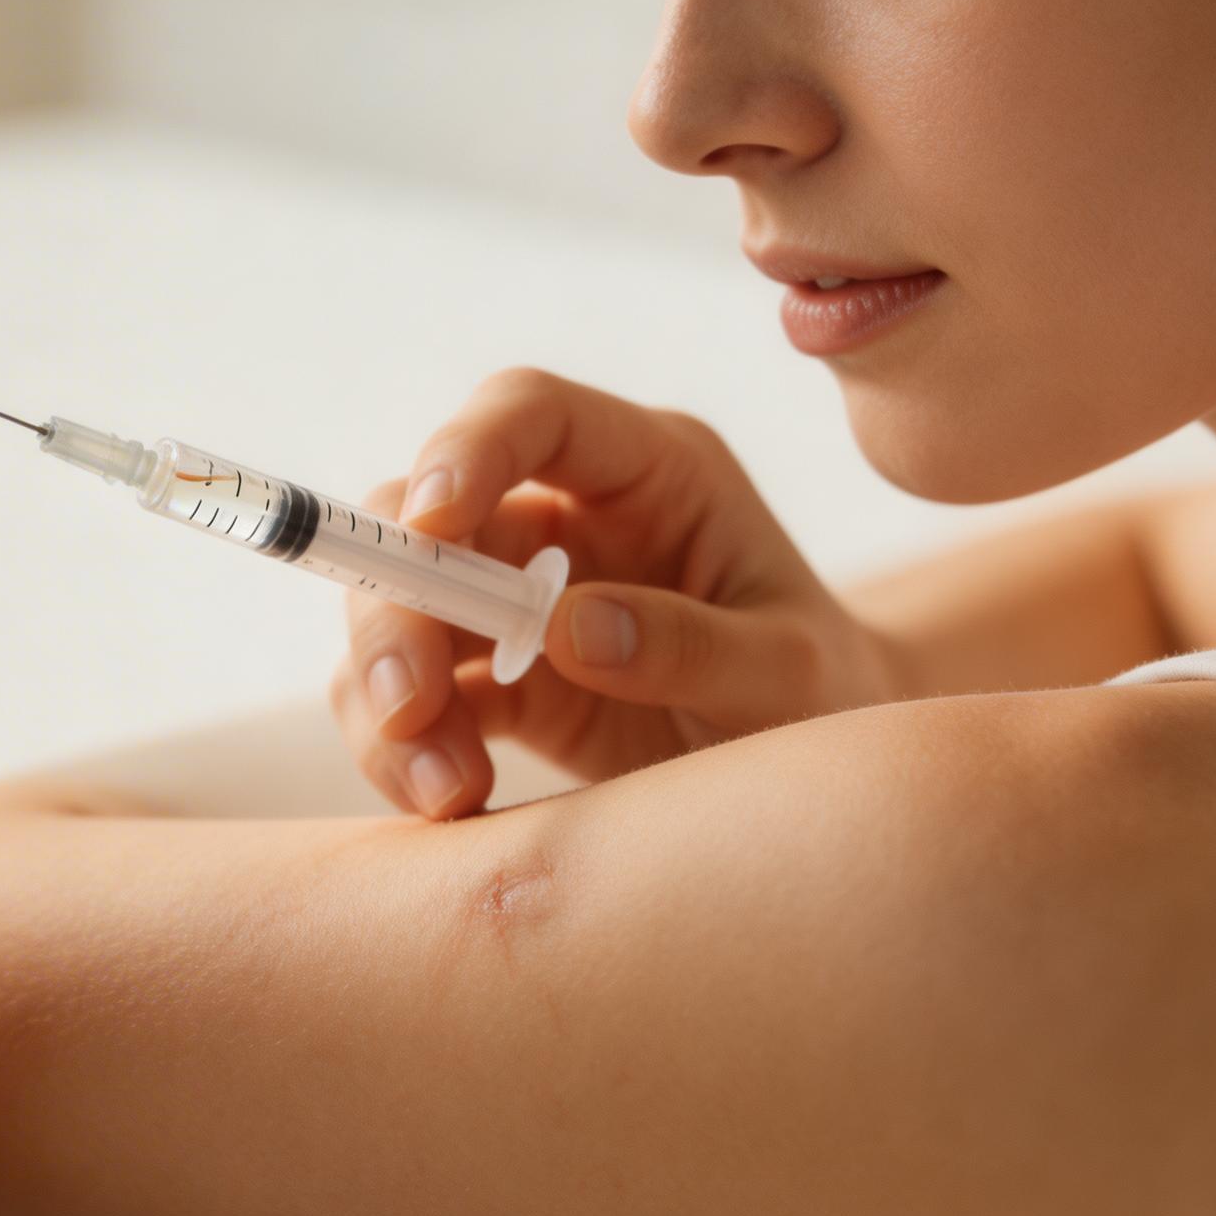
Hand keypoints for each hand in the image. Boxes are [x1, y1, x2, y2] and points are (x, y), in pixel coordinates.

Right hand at [329, 366, 901, 816]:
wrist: (821, 792)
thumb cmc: (826, 700)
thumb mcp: (789, 675)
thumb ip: (693, 645)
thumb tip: (566, 628)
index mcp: (650, 471)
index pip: (532, 412)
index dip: (466, 450)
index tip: (431, 527)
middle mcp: (566, 517)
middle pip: (424, 517)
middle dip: (395, 607)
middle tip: (408, 704)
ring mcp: (518, 596)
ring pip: (395, 607)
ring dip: (389, 696)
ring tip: (444, 790)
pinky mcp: (494, 678)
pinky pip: (406, 695)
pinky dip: (400, 747)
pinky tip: (447, 802)